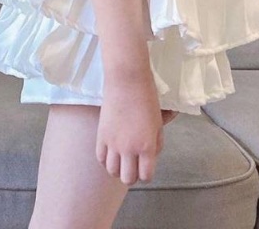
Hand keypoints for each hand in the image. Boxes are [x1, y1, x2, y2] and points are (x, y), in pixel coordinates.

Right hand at [95, 71, 164, 185]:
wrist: (126, 80)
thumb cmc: (147, 98)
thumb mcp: (158, 123)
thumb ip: (156, 144)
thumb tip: (150, 155)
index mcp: (147, 146)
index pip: (146, 176)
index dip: (146, 174)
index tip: (146, 167)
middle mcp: (129, 149)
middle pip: (127, 178)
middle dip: (132, 176)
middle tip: (133, 166)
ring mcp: (112, 142)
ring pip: (112, 171)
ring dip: (118, 170)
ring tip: (121, 160)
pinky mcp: (101, 134)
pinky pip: (100, 158)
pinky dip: (106, 160)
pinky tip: (110, 154)